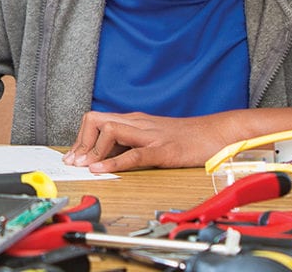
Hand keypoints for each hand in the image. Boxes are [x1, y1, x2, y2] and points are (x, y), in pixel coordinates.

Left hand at [63, 111, 237, 172]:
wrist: (218, 133)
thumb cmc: (188, 138)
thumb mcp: (154, 137)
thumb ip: (132, 144)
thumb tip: (107, 157)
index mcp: (134, 120)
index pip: (95, 120)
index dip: (79, 139)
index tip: (72, 157)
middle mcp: (138, 123)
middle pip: (95, 120)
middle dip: (80, 143)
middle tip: (74, 163)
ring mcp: (150, 135)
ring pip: (109, 131)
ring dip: (92, 151)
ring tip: (84, 167)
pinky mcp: (163, 150)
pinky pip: (133, 154)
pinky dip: (113, 163)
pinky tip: (101, 171)